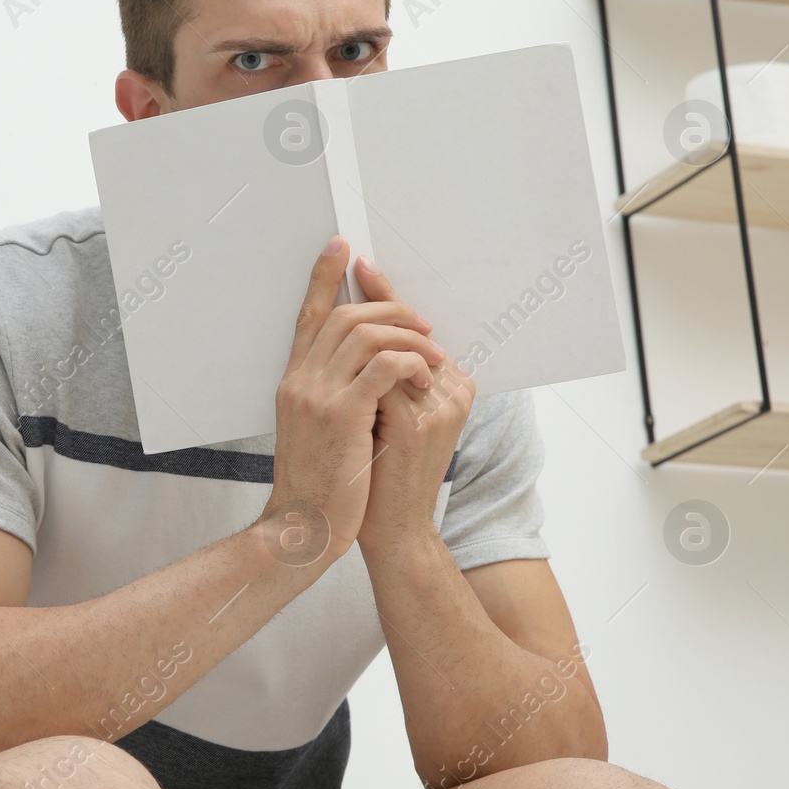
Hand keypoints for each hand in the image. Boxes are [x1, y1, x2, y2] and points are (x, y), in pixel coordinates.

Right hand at [258, 235, 445, 568]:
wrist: (305, 527)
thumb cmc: (320, 484)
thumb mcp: (316, 431)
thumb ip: (333, 395)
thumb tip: (368, 371)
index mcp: (293, 381)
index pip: (309, 314)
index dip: (324, 276)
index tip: (342, 247)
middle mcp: (300, 381)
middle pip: (345, 316)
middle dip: (390, 308)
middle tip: (423, 323)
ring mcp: (318, 397)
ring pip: (367, 335)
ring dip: (410, 337)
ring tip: (433, 355)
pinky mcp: (343, 416)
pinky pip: (383, 367)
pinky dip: (410, 362)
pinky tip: (424, 375)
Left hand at [352, 258, 474, 552]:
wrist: (388, 528)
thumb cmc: (380, 472)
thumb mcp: (385, 416)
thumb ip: (383, 378)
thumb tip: (354, 332)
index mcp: (449, 386)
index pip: (413, 330)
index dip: (386, 294)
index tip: (359, 261)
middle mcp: (452, 390)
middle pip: (408, 329)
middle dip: (375, 295)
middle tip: (350, 260)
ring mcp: (438, 406)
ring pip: (393, 347)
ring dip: (361, 323)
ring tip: (339, 289)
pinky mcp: (417, 424)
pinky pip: (382, 375)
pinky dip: (358, 360)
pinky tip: (335, 342)